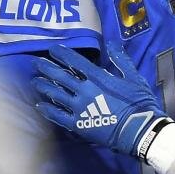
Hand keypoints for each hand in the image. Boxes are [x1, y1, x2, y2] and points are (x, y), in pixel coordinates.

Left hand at [32, 42, 167, 156]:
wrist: (139, 130)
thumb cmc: (139, 102)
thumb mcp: (134, 77)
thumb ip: (121, 60)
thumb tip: (111, 43)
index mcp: (98, 78)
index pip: (75, 62)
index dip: (62, 54)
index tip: (52, 49)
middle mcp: (84, 91)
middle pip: (61, 77)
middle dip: (48, 68)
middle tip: (37, 63)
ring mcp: (79, 108)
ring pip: (56, 94)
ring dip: (44, 86)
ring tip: (35, 81)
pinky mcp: (78, 124)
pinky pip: (58, 116)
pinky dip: (48, 110)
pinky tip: (39, 105)